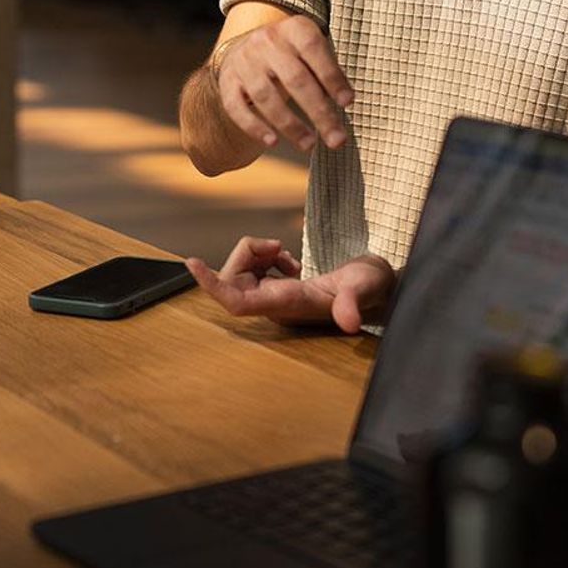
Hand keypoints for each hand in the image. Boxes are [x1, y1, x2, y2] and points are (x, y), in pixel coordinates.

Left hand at [185, 237, 395, 333]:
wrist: (375, 289)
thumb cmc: (370, 288)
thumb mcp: (365, 289)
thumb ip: (353, 303)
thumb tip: (349, 321)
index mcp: (287, 305)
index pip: (237, 302)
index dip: (213, 285)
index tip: (192, 264)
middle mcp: (273, 304)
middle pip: (234, 279)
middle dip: (246, 254)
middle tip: (277, 245)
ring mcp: (272, 296)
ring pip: (240, 269)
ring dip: (257, 252)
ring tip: (285, 253)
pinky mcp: (274, 286)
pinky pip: (251, 267)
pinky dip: (264, 254)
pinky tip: (286, 259)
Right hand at [214, 14, 354, 152]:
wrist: (245, 47)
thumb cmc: (292, 55)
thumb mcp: (310, 51)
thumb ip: (327, 70)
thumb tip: (345, 101)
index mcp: (293, 29)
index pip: (314, 49)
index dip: (332, 77)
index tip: (347, 103)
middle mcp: (266, 41)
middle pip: (295, 79)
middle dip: (318, 112)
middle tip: (337, 139)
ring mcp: (244, 61)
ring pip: (266, 96)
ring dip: (290, 124)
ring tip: (309, 145)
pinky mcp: (228, 82)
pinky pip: (237, 108)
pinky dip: (254, 126)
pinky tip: (272, 142)